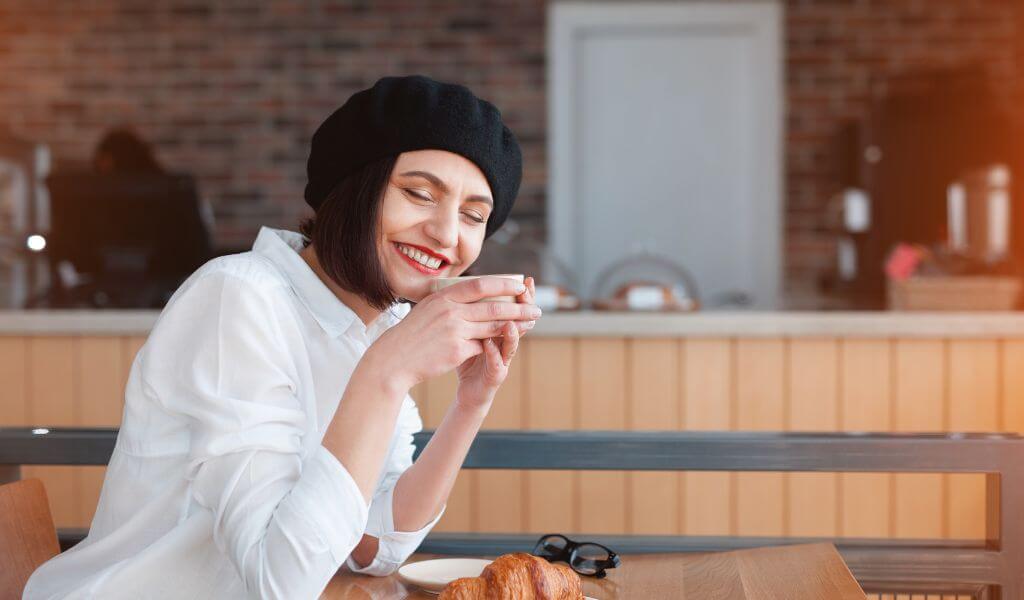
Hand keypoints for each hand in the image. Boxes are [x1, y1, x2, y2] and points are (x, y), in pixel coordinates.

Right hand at [367, 276, 541, 393]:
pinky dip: (496, 344)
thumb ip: (449, 300)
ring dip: (516, 326)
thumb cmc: (411, 334)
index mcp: (444, 297)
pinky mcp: (457, 351)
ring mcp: (455, 331)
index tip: (520, 285)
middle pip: (494, 307)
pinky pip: (483, 346)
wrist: (394, 359)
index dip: (503, 285)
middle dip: (519, 308)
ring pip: (493, 327)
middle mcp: (451, 311)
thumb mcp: (427, 308)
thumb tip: (472, 291)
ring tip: (531, 324)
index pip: (480, 285)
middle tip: (536, 309)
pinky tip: (509, 342)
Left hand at [454, 277, 536, 410]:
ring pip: (511, 345)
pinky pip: (496, 365)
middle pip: (519, 323)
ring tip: (510, 321)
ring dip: (512, 332)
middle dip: (523, 308)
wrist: (467, 390)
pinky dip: (492, 354)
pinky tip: (488, 343)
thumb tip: (464, 286)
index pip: (513, 310)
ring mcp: (503, 361)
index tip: (525, 279)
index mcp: (500, 331)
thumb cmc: (469, 358)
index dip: (521, 296)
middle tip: (525, 295)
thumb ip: (471, 313)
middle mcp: (505, 344)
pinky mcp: (495, 377)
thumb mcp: (470, 332)